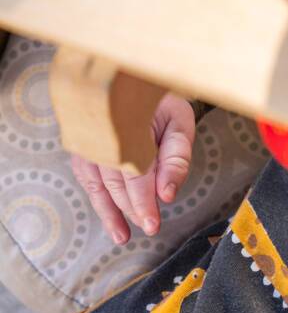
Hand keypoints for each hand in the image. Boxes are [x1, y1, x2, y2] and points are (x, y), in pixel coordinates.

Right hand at [68, 93, 194, 243]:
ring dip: (109, 212)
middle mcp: (104, 138)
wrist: (133, 77)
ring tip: (121, 236)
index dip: (143, 203)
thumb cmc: (161, 101)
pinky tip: (108, 213)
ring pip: (97, 185)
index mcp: (131, 129)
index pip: (136, 176)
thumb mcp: (179, 122)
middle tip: (149, 228)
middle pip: (116, 184)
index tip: (152, 224)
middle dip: (132, 209)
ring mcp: (89, 143)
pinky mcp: (82, 147)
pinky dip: (98, 198)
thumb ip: (177, 158)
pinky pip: (87, 178)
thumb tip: (167, 194)